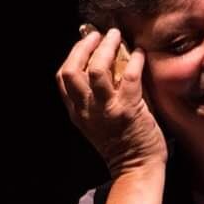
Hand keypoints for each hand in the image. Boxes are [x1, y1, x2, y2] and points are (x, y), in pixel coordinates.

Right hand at [56, 28, 167, 176]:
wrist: (136, 169)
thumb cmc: (121, 145)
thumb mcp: (95, 123)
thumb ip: (92, 100)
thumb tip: (101, 67)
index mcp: (76, 112)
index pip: (62, 78)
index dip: (72, 55)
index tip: (84, 43)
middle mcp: (87, 109)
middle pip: (73, 69)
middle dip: (84, 46)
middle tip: (98, 34)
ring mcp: (107, 109)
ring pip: (97, 69)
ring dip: (107, 47)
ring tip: (116, 36)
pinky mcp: (129, 109)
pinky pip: (130, 76)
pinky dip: (136, 59)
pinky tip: (141, 53)